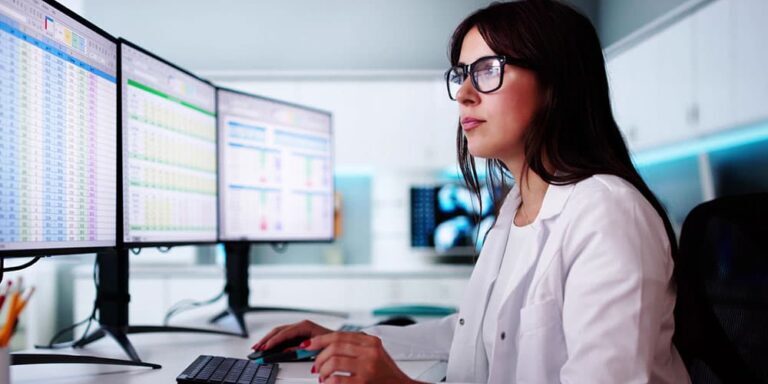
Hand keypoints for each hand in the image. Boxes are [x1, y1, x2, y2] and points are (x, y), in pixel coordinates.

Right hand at [251, 320, 332, 350]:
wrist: (341, 342)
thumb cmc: (333, 343)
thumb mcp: (317, 347)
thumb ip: (301, 349)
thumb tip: (286, 351)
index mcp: (305, 326)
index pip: (285, 333)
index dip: (274, 341)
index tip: (265, 348)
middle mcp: (301, 326)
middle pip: (279, 331)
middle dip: (267, 340)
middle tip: (256, 348)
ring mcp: (299, 329)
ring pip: (279, 333)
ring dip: (268, 340)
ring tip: (258, 348)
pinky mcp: (298, 335)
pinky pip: (283, 337)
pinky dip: (274, 342)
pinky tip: (268, 347)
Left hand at [305, 332, 423, 383]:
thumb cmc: (386, 373)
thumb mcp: (375, 353)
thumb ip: (357, 345)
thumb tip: (327, 344)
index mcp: (372, 342)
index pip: (340, 336)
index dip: (320, 340)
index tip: (309, 344)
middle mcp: (371, 352)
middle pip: (334, 347)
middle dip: (319, 357)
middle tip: (316, 366)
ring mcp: (368, 368)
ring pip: (333, 362)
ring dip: (323, 371)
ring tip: (322, 376)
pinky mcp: (363, 383)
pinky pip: (336, 380)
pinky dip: (328, 382)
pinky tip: (328, 383)